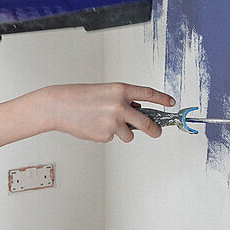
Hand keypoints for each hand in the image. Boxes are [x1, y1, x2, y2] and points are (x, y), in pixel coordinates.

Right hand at [42, 83, 175, 142]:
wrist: (59, 106)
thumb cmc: (80, 97)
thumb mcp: (105, 92)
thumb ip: (122, 100)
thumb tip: (137, 111)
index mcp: (120, 91)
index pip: (148, 94)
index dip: (162, 99)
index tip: (170, 103)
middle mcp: (120, 106)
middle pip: (147, 123)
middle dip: (154, 130)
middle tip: (157, 132)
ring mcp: (114, 122)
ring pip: (129, 135)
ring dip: (122, 132)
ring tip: (104, 123)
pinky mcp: (105, 135)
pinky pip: (112, 138)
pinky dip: (105, 134)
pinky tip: (93, 126)